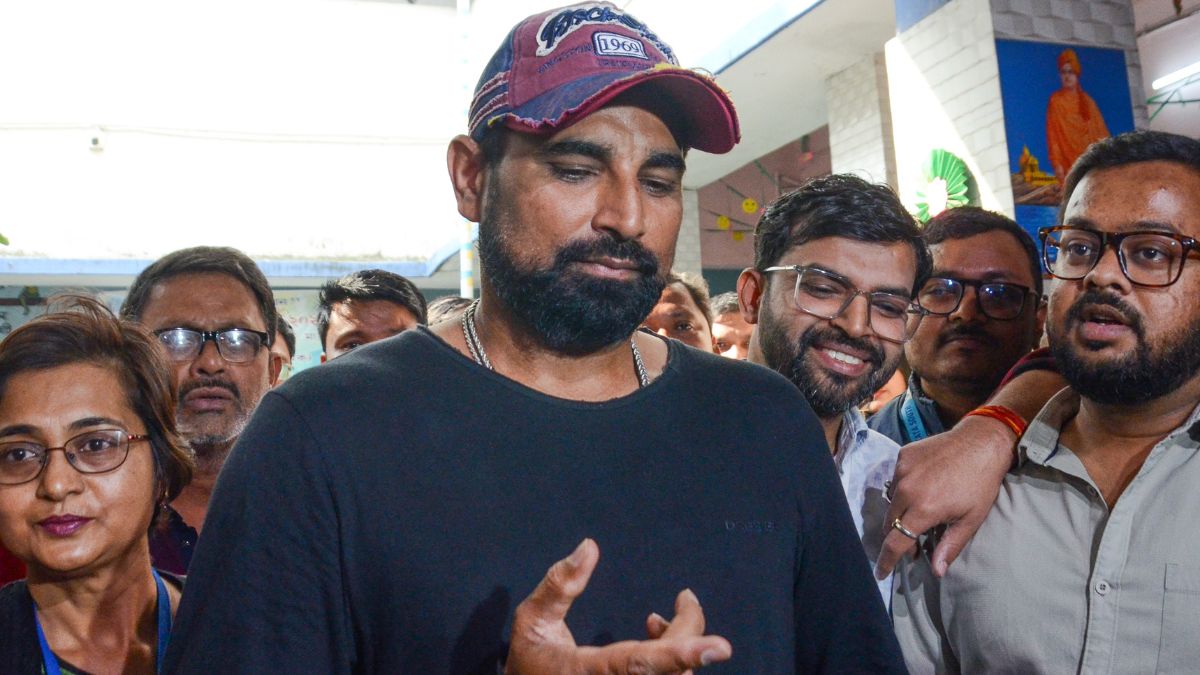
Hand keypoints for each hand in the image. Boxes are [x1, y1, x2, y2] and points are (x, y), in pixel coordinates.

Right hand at [505, 539, 731, 674]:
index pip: (639, 664)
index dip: (680, 654)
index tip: (720, 647)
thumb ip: (559, 585)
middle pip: (672, 670)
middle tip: (685, 599)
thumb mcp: (532, 620)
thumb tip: (590, 546)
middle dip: (688, 632)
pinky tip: (657, 639)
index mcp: (588, 672)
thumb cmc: (531, 659)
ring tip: (658, 620)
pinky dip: (674, 661)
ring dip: (680, 646)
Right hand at [875, 416, 1012, 578]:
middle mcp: (906, 489)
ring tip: (921, 512)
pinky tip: (922, 486)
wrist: (982, 442)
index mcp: (924, 509)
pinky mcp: (902, 456)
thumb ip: (950, 546)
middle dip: (898, 536)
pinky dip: (905, 489)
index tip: (881, 573)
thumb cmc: (981, 484)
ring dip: (901, 512)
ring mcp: (902, 470)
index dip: (886, 560)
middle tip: (916, 542)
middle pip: (890, 523)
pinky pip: (896, 479)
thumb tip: (936, 572)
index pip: (895, 542)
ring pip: (892, 501)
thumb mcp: (971, 519)